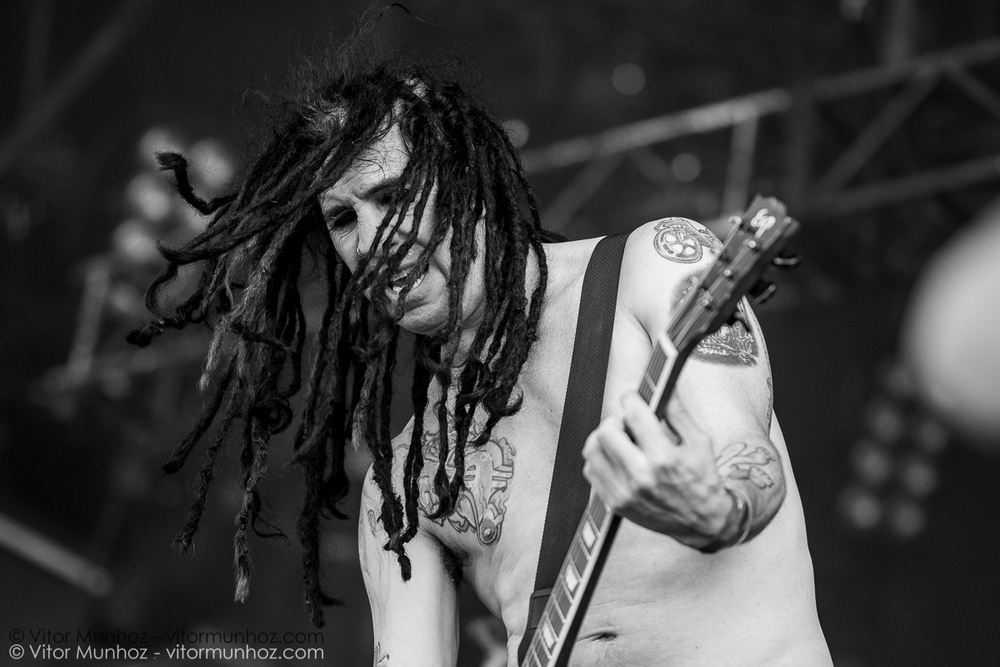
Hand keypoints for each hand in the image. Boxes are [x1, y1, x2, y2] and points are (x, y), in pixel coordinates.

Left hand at [582, 391, 732, 547]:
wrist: (702, 523)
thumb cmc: (703, 481)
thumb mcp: (699, 442)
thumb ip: (678, 412)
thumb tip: (665, 386)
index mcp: (664, 457)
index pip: (635, 415)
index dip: (631, 398)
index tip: (633, 396)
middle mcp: (641, 475)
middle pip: (606, 431)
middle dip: (616, 419)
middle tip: (628, 423)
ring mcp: (624, 491)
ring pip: (592, 450)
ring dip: (604, 438)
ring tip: (621, 440)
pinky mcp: (615, 503)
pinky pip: (591, 470)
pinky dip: (600, 458)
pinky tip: (616, 458)